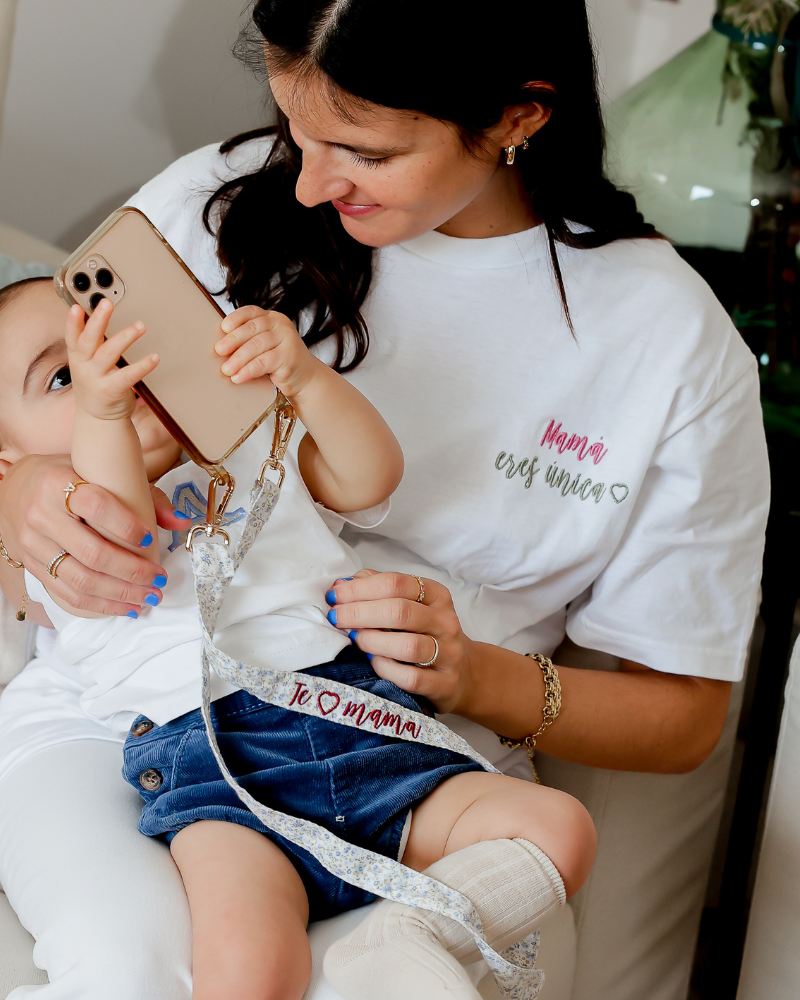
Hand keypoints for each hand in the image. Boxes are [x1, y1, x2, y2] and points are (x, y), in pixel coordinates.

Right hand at [0, 455, 184, 615]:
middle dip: (132, 572)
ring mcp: (33, 543)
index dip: (125, 526)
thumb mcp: (101, 474)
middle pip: (92, 552)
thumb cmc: (70, 478)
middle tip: (159, 580)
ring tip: (148, 598)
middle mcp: (41, 514)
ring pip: (80, 579)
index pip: (96, 507)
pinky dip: (99, 605)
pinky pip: (66, 593)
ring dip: (120, 594)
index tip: (149, 538)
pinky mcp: (33, 565)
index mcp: (58, 484)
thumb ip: (145, 495)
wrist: (16, 488)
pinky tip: (125, 607)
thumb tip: (183, 522)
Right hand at [65, 301, 158, 419]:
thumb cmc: (96, 385)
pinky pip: (128, 376)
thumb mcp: (87, 364)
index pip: (72, 336)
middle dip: (98, 320)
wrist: (98, 419)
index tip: (76, 306)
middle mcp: (84, 367)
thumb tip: (99, 316)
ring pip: (109, 354)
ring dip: (125, 337)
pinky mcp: (112, 391)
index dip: (72, 322)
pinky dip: (142, 366)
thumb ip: (91, 344)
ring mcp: (96, 379)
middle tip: (107, 303)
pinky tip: (154, 357)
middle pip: (89, 340)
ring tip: (140, 325)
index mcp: (77, 357)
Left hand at [214, 306, 318, 397]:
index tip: (223, 328)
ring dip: (238, 359)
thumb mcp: (264, 345)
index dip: (236, 318)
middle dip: (233, 340)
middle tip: (219, 351)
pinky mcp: (289, 356)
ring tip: (226, 370)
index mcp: (272, 318)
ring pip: (256, 346)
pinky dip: (248, 370)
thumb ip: (248, 340)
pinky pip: (264, 362)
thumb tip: (220, 346)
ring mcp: (287, 339)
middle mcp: (281, 325)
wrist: (305, 377)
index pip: (251, 312)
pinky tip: (239, 377)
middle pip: (252, 329)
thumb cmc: (279, 361)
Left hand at [324, 571, 479, 714]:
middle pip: (400, 611)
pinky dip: (386, 669)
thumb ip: (379, 590)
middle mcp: (445, 622)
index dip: (360, 588)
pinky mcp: (445, 683)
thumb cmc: (426, 635)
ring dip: (373, 641)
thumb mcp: (411, 606)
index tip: (335, 595)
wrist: (465, 674)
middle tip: (336, 618)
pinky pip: (411, 677)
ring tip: (355, 639)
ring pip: (408, 646)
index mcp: (436, 596)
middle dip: (360, 613)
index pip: (396, 583)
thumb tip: (343, 585)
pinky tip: (373, 662)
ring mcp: (448, 654)